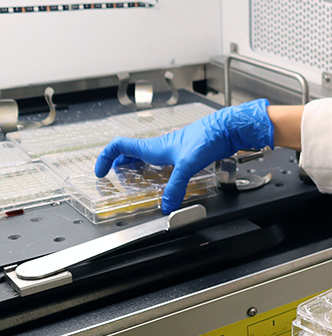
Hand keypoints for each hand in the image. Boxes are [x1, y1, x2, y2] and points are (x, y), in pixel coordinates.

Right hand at [94, 99, 273, 213]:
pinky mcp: (185, 155)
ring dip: (138, 169)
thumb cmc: (208, 137)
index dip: (105, 157)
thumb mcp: (188, 164)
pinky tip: (165, 182)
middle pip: (130, 154)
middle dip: (120, 167)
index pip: (119, 146)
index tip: (100, 173)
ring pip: (147, 159)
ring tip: (136, 183)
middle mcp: (160, 148)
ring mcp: (172, 151)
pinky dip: (158, 173)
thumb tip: (167, 206)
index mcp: (153, 147)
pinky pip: (163, 164)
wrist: (228, 129)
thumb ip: (176, 186)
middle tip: (116, 181)